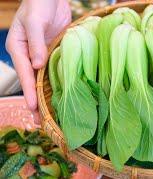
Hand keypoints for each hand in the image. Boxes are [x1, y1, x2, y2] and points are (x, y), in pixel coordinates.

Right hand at [6, 0, 70, 114]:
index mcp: (18, 48)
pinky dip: (57, 84)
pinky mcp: (55, 54)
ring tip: (51, 114)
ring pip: (43, 80)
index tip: (34, 107)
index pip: (24, 73)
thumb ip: (37, 42)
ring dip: (47, 96)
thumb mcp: (36, 22)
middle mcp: (29, 55)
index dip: (29, 91)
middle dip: (36, 101)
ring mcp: (42, 56)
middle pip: (32, 81)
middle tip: (42, 121)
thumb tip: (38, 65)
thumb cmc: (39, 4)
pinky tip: (62, 95)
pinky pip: (55, 71)